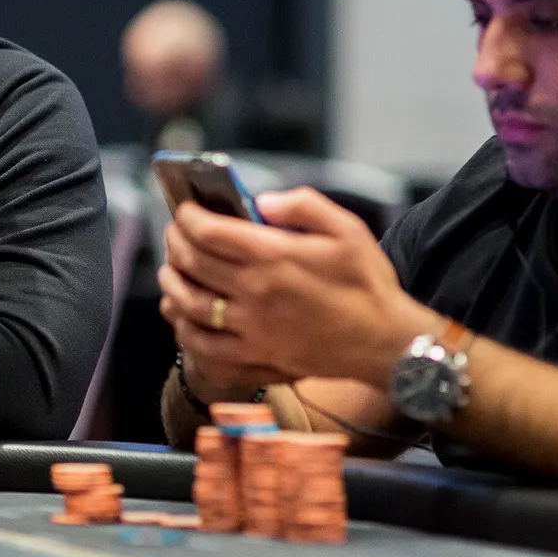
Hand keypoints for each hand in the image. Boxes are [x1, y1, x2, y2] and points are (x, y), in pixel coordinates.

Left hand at [159, 188, 436, 390]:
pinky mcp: (256, 355)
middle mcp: (256, 292)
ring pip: (189, 303)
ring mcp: (252, 327)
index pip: (209, 232)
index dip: (188, 217)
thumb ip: (303, 205)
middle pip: (193, 263)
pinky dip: (184, 327)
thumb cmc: (368, 283)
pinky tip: (182, 314)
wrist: (386, 342)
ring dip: (172, 282)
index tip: (185, 210)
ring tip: (171, 269)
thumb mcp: (347, 230)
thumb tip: (261, 201)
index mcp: (274, 256)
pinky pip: (204, 344)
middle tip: (174, 233)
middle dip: (175, 242)